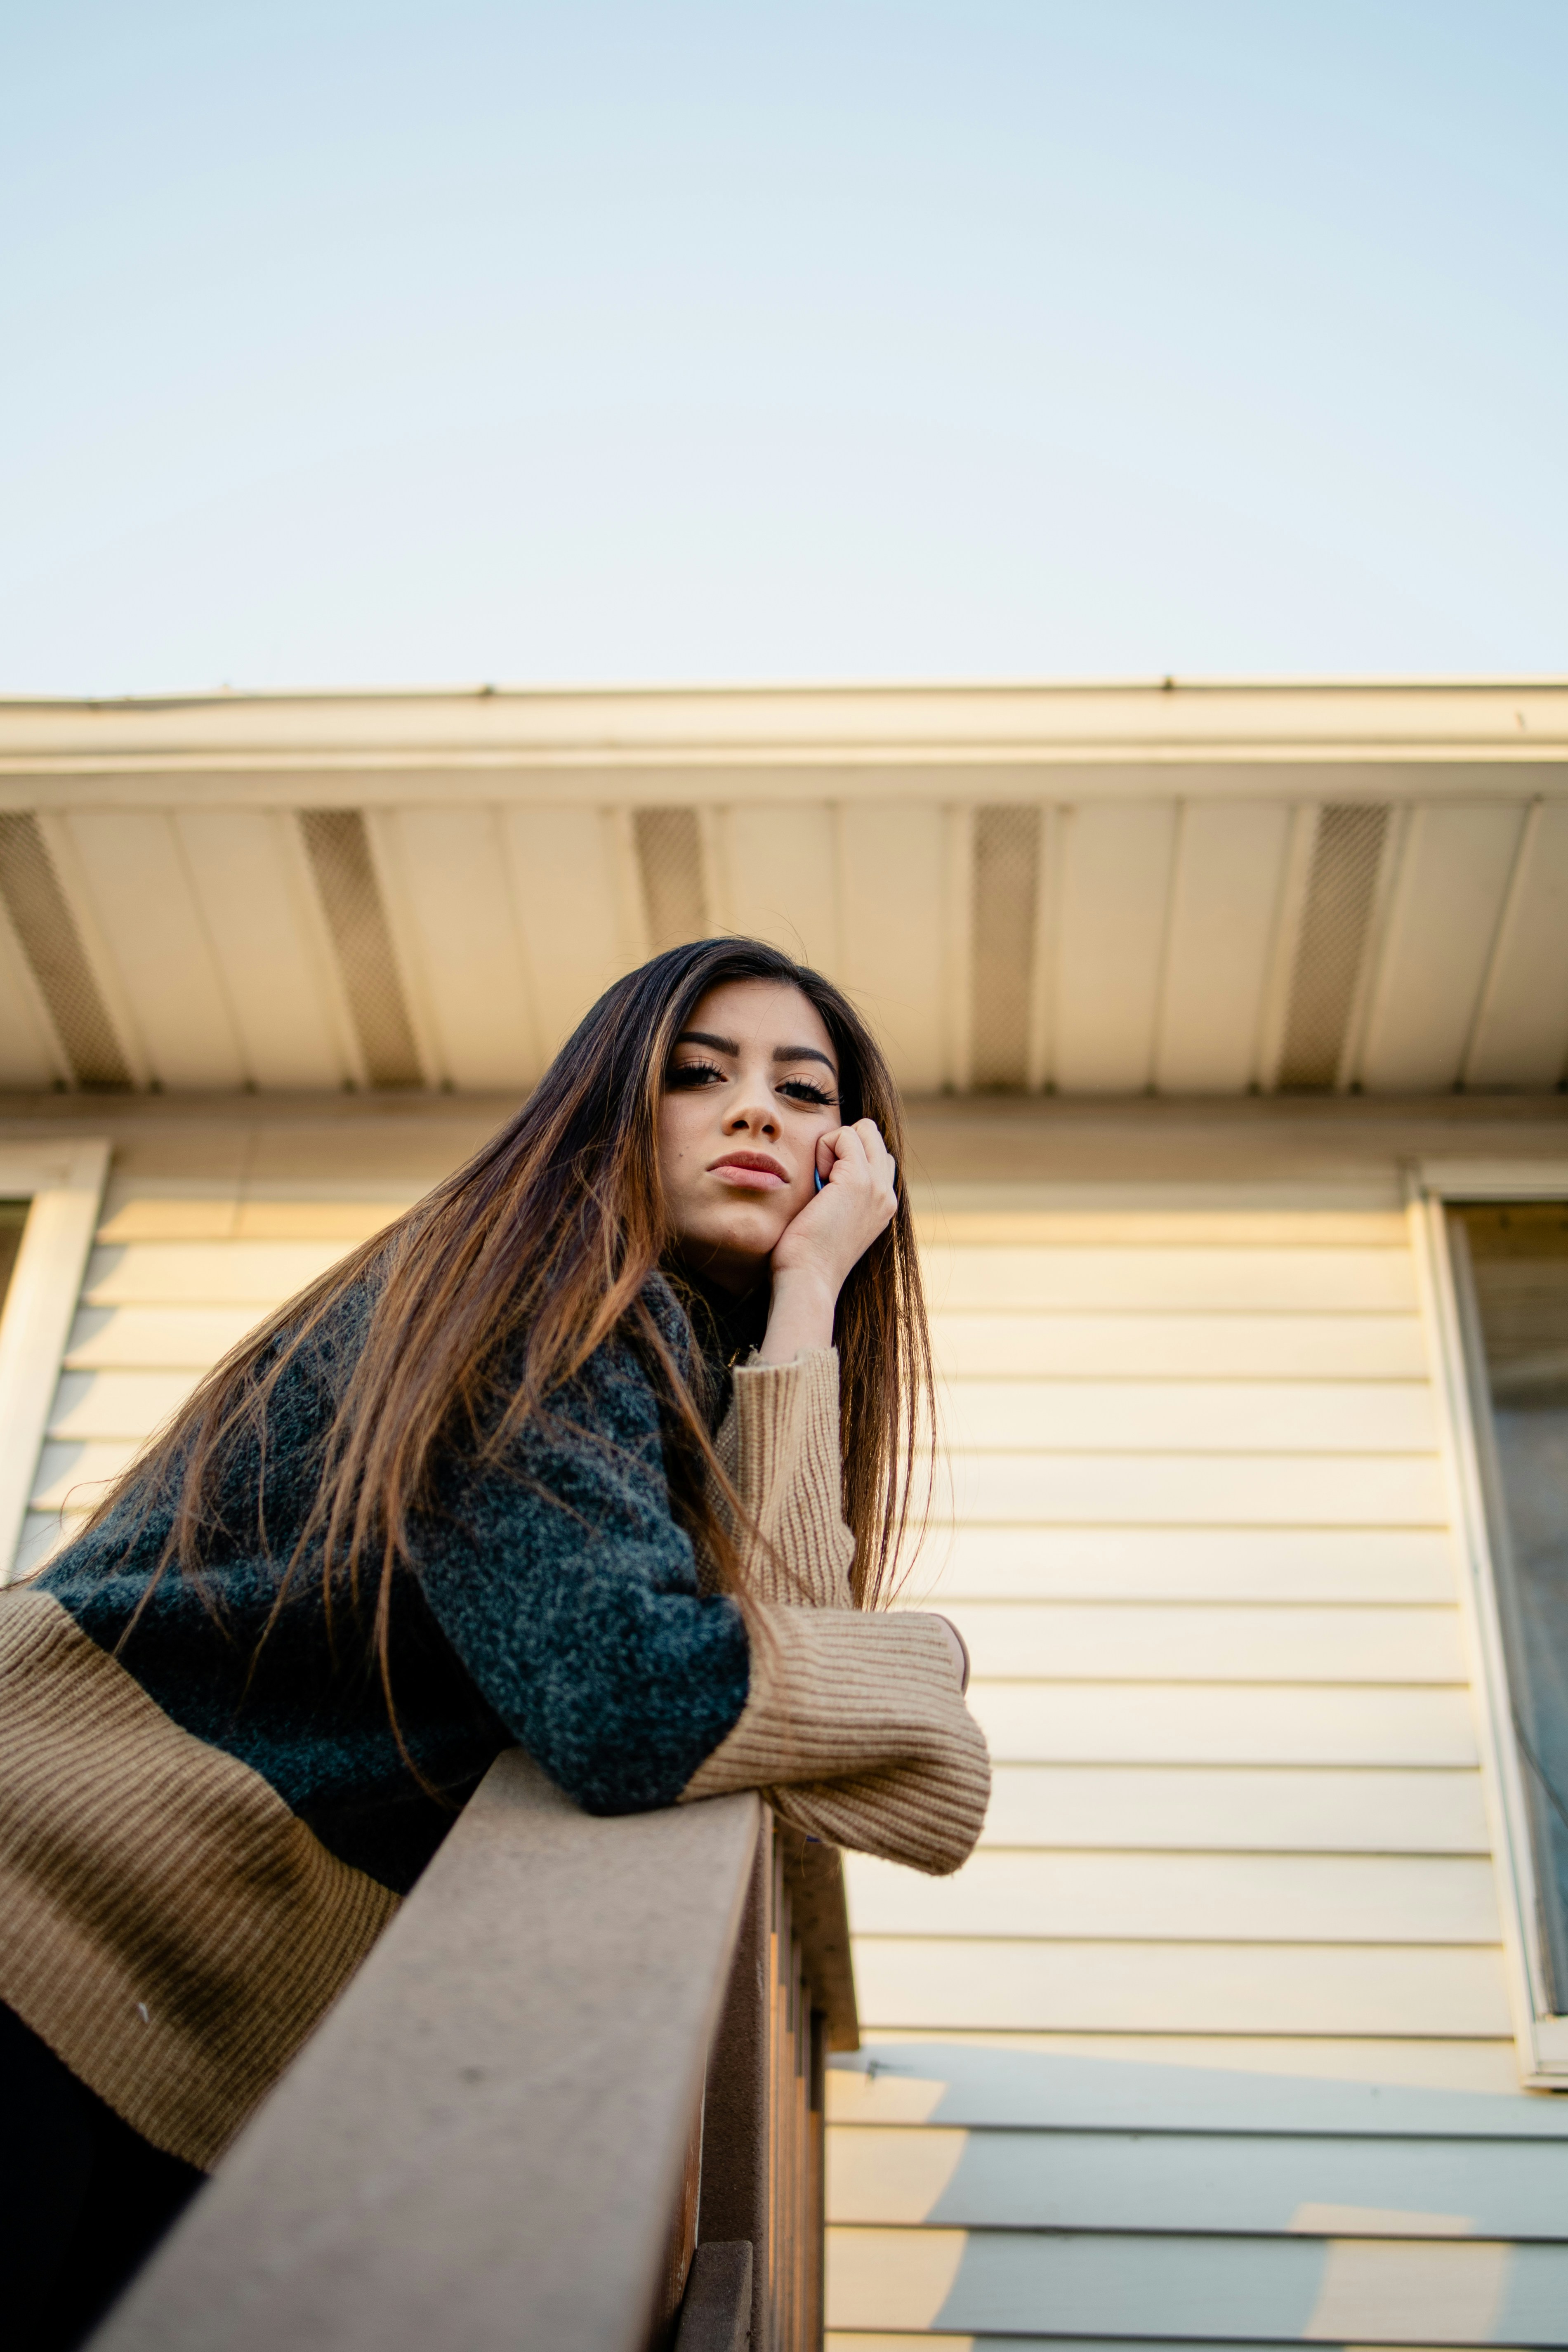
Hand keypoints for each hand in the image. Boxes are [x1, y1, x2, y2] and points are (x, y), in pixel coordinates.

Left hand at [757, 1120, 897, 1362]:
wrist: (808, 1279)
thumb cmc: (808, 1254)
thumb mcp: (833, 1219)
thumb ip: (840, 1194)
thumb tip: (827, 1169)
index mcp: (883, 1205)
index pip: (876, 1156)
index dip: (845, 1157)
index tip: (825, 1187)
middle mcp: (887, 1194)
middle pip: (874, 1137)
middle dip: (843, 1144)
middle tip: (822, 1177)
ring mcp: (877, 1186)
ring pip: (863, 1130)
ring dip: (834, 1144)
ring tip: (820, 1178)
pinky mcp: (859, 1180)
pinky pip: (843, 1135)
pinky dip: (823, 1147)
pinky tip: (816, 1179)